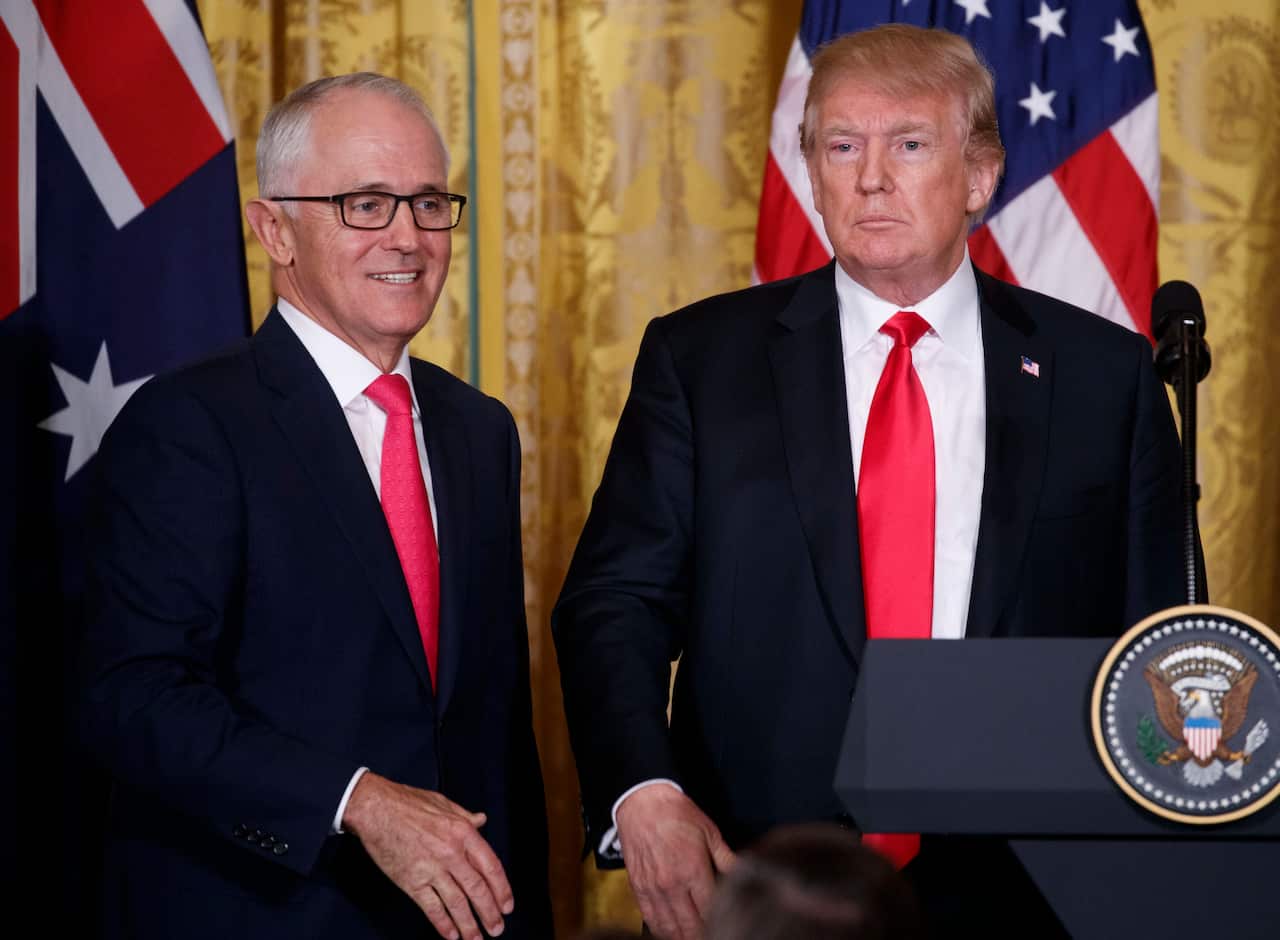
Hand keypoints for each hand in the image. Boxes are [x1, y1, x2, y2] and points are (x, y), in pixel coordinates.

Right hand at [342, 772, 512, 939]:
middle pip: (477, 890)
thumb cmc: (407, 802)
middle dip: (489, 913)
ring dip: (469, 925)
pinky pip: (432, 908)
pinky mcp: (411, 882)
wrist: (375, 808)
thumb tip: (481, 821)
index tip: (507, 904)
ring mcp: (431, 869)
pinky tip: (451, 935)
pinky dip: (443, 924)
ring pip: (457, 903)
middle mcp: (451, 853)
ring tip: (477, 938)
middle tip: (496, 928)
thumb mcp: (444, 803)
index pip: (491, 867)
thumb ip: (465, 816)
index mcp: (462, 832)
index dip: (502, 889)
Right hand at [615, 784, 735, 939]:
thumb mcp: (709, 832)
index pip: (711, 911)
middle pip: (691, 926)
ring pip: (670, 928)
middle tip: (711, 933)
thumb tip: (745, 873)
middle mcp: (672, 884)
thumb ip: (727, 859)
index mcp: (694, 870)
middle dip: (702, 934)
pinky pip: (650, 919)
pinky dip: (662, 930)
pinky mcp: (638, 888)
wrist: (643, 802)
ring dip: (683, 936)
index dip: (720, 921)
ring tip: (693, 936)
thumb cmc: (676, 814)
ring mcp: (653, 888)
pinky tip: (671, 932)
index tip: (727, 923)